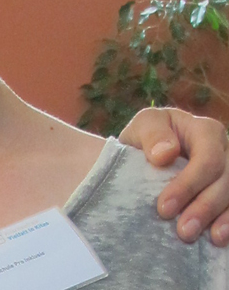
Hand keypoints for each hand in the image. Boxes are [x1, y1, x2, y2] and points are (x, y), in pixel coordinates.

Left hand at [119, 107, 228, 244]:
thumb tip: (164, 154)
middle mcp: (225, 151)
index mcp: (205, 131)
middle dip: (204, 208)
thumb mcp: (144, 126)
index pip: (208, 159)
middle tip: (183, 231)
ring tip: (199, 237)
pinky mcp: (228, 191)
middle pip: (225, 181)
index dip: (189, 185)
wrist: (148, 153)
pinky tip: (218, 239)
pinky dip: (228, 223)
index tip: (164, 208)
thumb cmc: (148, 137)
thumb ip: (152, 134)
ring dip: (218, 220)